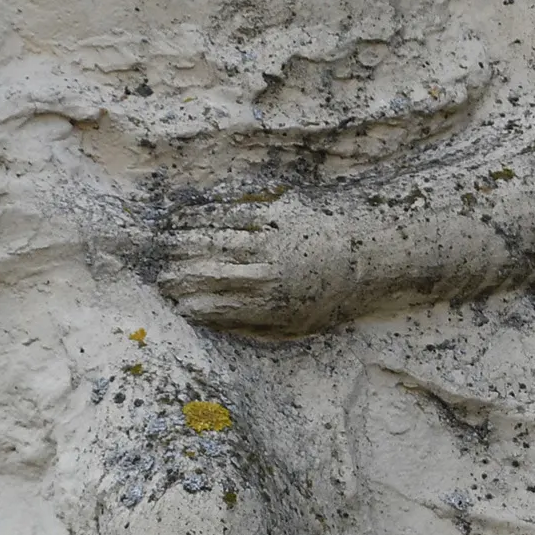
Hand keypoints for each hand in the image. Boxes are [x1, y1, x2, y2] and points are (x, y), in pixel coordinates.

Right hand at [156, 191, 361, 336]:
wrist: (374, 248)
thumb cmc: (336, 293)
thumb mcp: (301, 324)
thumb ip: (257, 325)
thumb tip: (216, 324)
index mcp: (270, 303)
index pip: (214, 306)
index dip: (188, 306)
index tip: (172, 305)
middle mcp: (266, 269)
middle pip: (208, 271)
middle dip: (178, 276)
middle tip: (160, 278)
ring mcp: (270, 237)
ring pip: (214, 238)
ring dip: (184, 243)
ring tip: (165, 247)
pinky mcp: (275, 209)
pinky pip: (230, 211)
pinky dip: (203, 214)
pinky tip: (186, 218)